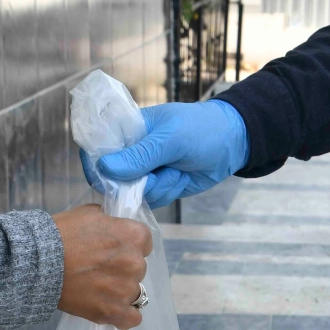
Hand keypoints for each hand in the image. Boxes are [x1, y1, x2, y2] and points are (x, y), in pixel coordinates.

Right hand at [53, 204, 151, 329]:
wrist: (38, 263)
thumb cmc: (61, 234)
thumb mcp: (89, 214)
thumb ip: (109, 221)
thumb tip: (113, 227)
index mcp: (133, 236)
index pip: (144, 242)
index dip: (128, 245)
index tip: (114, 249)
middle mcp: (135, 263)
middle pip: (138, 268)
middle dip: (122, 267)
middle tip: (99, 268)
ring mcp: (126, 289)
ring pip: (134, 292)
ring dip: (120, 290)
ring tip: (99, 288)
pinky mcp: (113, 312)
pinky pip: (132, 318)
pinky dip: (124, 315)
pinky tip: (112, 309)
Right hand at [90, 99, 248, 208]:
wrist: (232, 144)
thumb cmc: (201, 130)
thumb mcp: (171, 139)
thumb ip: (140, 155)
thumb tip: (105, 168)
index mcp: (129, 131)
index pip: (98, 148)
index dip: (98, 165)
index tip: (109, 177)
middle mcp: (132, 153)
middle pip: (114, 179)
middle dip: (137, 182)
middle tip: (159, 172)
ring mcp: (145, 172)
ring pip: (135, 193)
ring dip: (158, 187)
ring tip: (177, 171)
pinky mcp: (159, 187)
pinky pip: (152, 200)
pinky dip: (167, 193)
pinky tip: (181, 179)